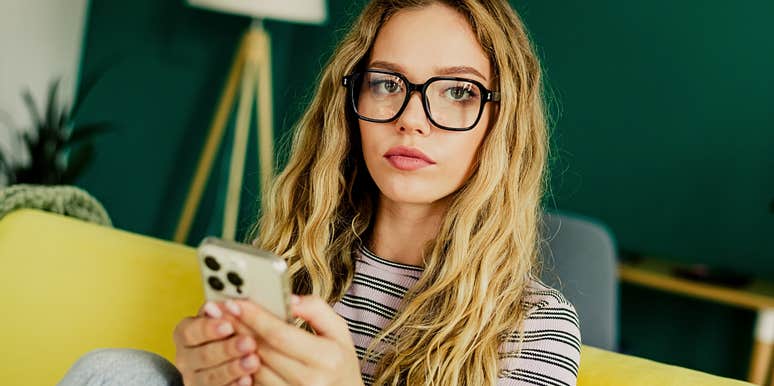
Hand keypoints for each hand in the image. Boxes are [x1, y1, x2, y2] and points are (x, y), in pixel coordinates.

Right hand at [173, 301, 260, 385]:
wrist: (231, 359)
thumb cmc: (231, 333)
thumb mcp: (228, 319)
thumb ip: (229, 312)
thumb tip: (231, 304)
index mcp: (187, 333)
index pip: (189, 331)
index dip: (208, 328)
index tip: (228, 325)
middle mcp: (186, 358)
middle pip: (201, 355)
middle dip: (226, 349)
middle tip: (248, 343)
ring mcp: (194, 379)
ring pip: (210, 377)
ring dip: (233, 369)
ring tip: (253, 361)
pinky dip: (234, 385)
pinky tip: (247, 380)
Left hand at [225, 296, 363, 385]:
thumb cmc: (340, 363)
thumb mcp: (339, 332)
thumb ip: (317, 310)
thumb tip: (289, 299)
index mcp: (326, 357)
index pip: (280, 334)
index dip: (254, 317)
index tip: (235, 302)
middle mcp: (309, 380)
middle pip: (262, 350)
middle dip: (238, 327)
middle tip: (218, 310)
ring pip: (253, 368)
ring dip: (235, 347)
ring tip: (223, 328)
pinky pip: (254, 384)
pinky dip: (242, 366)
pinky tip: (234, 351)